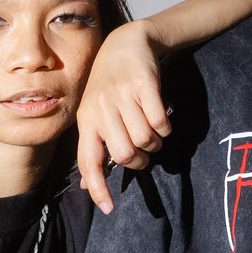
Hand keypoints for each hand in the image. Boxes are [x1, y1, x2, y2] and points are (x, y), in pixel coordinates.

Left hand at [75, 19, 172, 211]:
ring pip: (145, 139)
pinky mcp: (144, 85)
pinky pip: (160, 122)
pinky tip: (162, 120)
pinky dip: (166, 128)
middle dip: (139, 161)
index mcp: (86, 120)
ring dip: (155, 144)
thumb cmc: (109, 86)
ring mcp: (122, 95)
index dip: (98, 187)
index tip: (108, 208)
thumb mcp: (94, 114)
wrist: (126, 43)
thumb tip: (86, 185)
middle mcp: (101, 108)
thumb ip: (93, 148)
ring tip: (153, 134)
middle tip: (143, 154)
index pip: (87, 160)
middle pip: (124, 154)